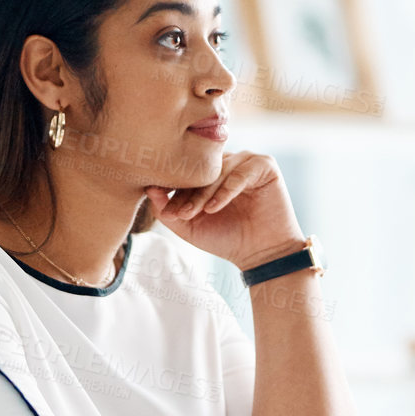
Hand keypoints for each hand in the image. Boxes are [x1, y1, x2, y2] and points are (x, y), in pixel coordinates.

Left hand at [144, 151, 305, 270]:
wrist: (261, 254)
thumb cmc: (225, 239)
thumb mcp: (188, 227)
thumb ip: (167, 210)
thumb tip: (149, 188)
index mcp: (210, 171)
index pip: (187, 172)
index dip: (174, 190)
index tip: (167, 211)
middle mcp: (228, 161)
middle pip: (201, 169)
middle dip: (188, 193)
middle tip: (179, 214)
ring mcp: (247, 161)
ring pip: (219, 170)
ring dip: (205, 193)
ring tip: (195, 213)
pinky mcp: (265, 165)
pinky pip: (240, 173)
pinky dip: (226, 191)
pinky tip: (214, 208)